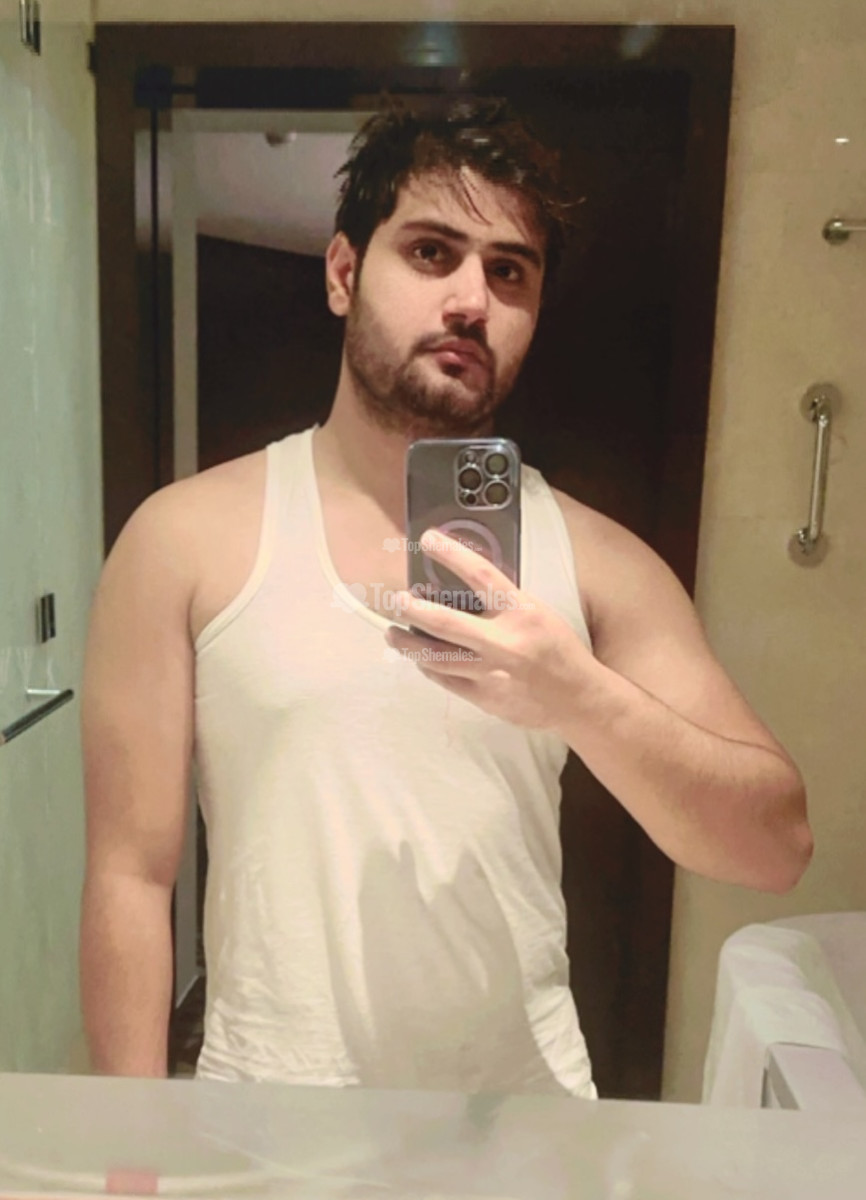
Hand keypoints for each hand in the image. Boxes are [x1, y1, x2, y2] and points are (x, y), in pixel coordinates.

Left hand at [385, 528, 597, 730]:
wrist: (577, 698)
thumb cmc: (558, 648)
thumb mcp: (537, 613)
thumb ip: (502, 602)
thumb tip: (461, 584)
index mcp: (521, 612)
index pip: (481, 575)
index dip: (452, 554)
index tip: (428, 539)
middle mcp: (503, 642)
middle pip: (446, 623)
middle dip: (414, 610)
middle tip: (397, 600)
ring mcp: (491, 674)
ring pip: (437, 657)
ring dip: (408, 644)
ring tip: (393, 634)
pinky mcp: (484, 699)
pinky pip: (445, 680)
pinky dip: (428, 667)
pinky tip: (419, 659)